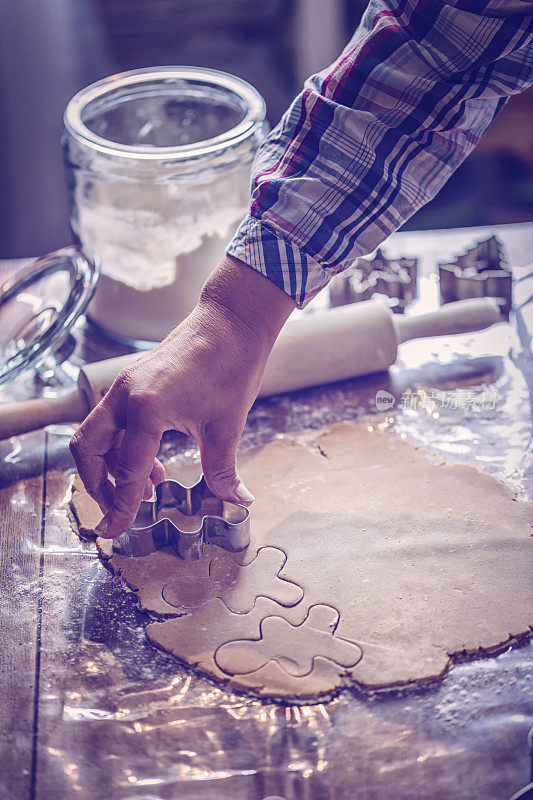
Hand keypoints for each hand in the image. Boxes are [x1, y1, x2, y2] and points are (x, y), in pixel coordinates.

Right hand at [69, 256, 294, 537]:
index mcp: (146, 408)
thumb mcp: (226, 426)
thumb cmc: (231, 367)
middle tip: (121, 509)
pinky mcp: (131, 381)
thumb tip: (239, 501)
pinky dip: (121, 446)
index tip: (115, 532)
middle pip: (86, 450)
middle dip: (99, 485)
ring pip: (95, 435)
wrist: (231, 321)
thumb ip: (223, 470)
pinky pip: (111, 421)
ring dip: (111, 466)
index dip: (122, 506)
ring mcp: (124, 386)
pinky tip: (151, 462)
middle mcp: (125, 396)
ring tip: (148, 486)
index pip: (126, 471)